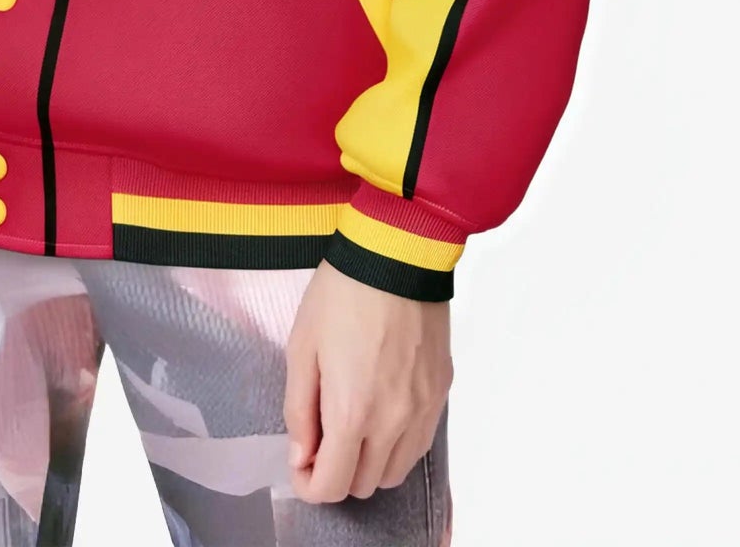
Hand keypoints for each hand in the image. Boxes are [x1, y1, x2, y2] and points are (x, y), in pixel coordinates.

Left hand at [284, 258, 452, 502]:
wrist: (397, 253)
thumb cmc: (343, 293)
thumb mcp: (302, 347)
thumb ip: (299, 410)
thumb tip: (301, 454)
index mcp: (352, 411)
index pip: (332, 486)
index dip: (309, 485)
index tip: (301, 465)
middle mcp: (393, 422)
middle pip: (365, 486)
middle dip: (337, 473)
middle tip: (322, 441)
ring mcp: (422, 409)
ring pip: (396, 472)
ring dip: (370, 464)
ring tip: (353, 426)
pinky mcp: (440, 393)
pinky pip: (419, 444)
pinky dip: (397, 444)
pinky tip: (382, 413)